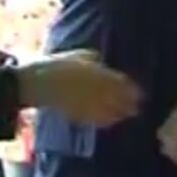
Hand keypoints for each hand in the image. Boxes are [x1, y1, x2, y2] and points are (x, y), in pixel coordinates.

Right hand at [17, 49, 141, 127]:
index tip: (140, 92)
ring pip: (108, 109)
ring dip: (120, 112)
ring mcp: (86, 102)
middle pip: (117, 97)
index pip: (118, 81)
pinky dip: (105, 120)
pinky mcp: (77, 114)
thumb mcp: (78, 55)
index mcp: (95, 71)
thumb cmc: (56, 64)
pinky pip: (95, 118)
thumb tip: (102, 62)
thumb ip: (92, 59)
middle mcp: (94, 88)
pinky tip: (111, 121)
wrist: (36, 82)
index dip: (131, 88)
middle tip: (139, 106)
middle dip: (129, 102)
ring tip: (128, 114)